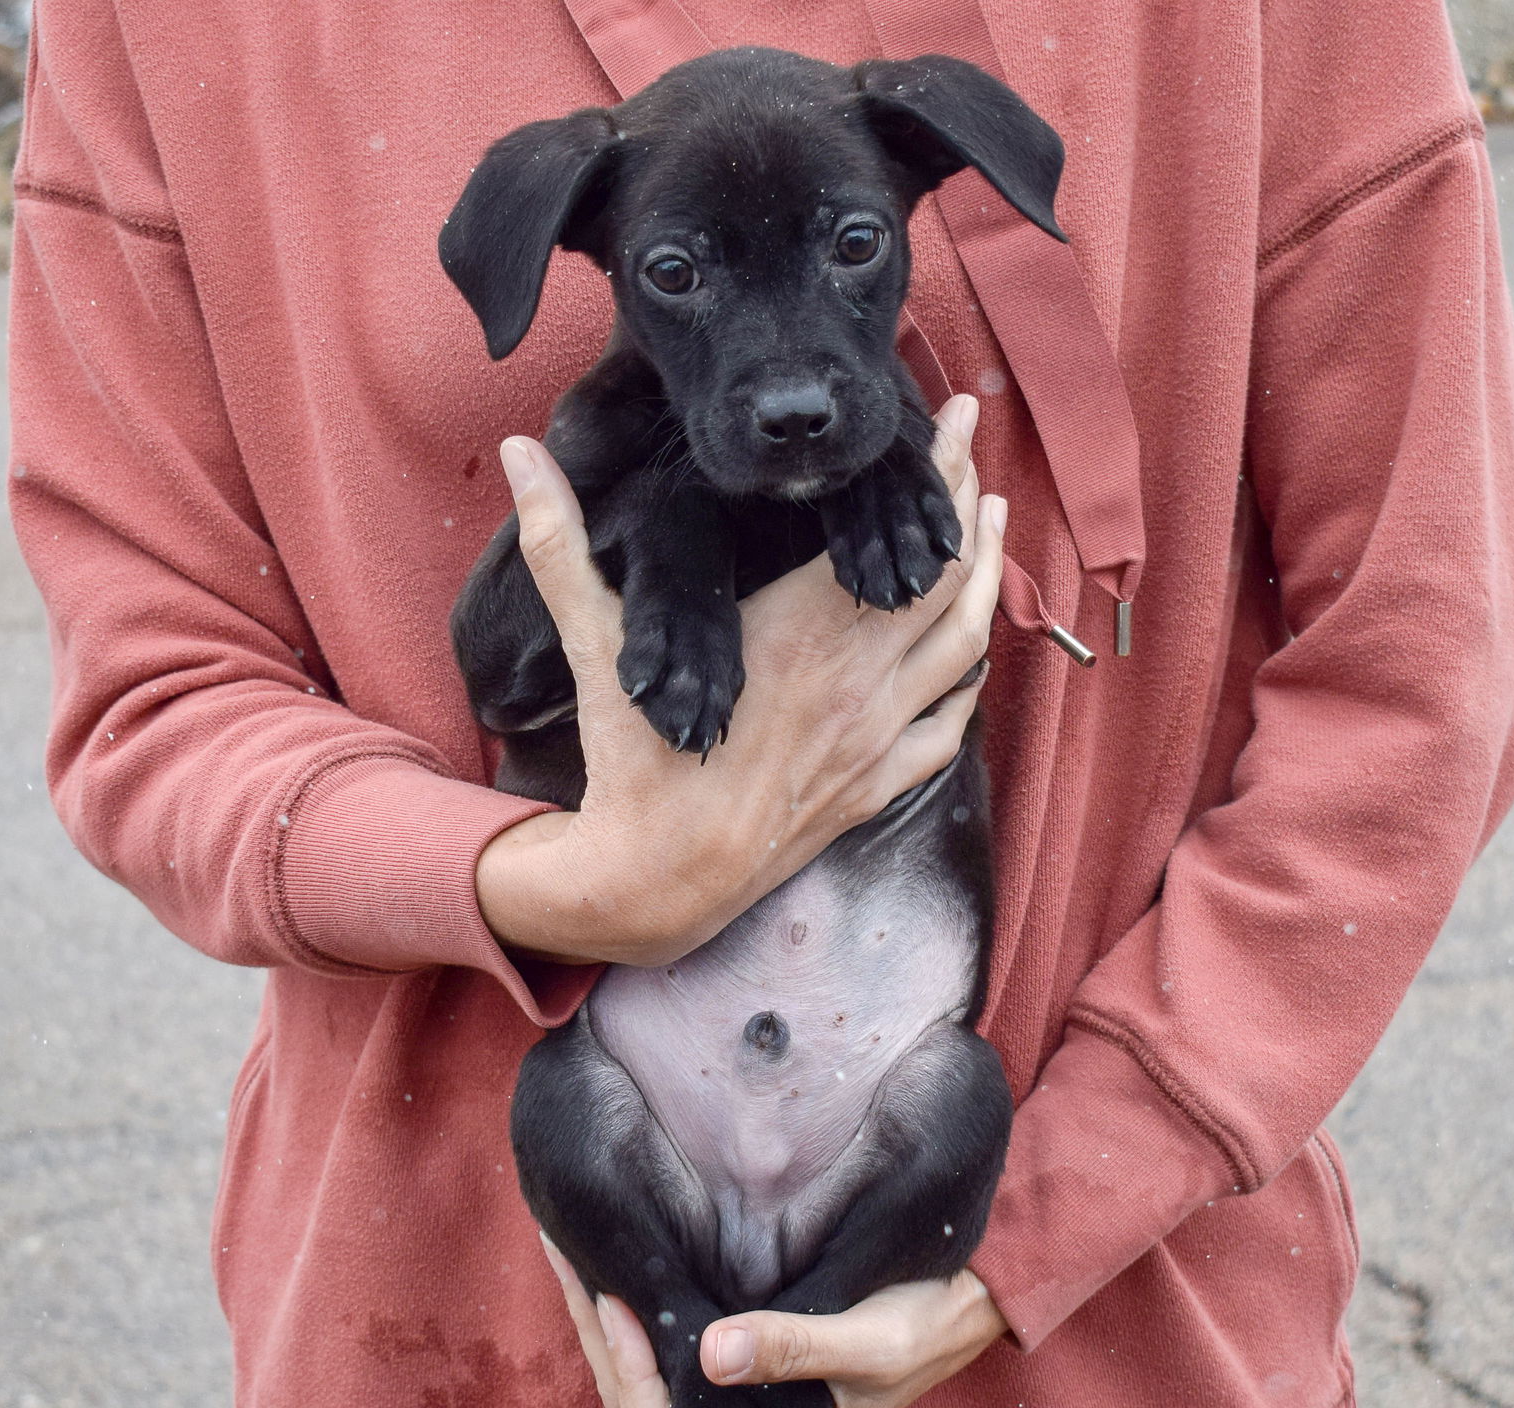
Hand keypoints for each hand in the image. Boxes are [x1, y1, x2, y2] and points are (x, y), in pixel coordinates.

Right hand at [475, 395, 1004, 967]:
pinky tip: (973, 652)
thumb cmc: (632, 762)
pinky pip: (951, 725)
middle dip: (970, 505)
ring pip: (966, 644)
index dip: (935, 471)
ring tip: (994, 525)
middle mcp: (857, 683)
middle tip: (978, 452)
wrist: (658, 881)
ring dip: (988, 579)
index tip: (955, 419)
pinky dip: (972, 679)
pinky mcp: (878, 787)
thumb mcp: (596, 645)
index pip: (891, 534)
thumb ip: (560, 543)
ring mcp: (877, 739)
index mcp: (798, 634)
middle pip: (948, 578)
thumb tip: (519, 454)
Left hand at [540, 1234, 1008, 1407]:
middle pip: (642, 1401)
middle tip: (566, 1250)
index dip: (630, 1373)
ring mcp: (743, 1382)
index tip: (614, 1298)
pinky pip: (680, 1334)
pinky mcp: (750, 1342)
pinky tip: (627, 1249)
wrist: (968, 1298)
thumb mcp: (867, 1339)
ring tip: (577, 1243)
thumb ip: (795, 1349)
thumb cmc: (925, 1325)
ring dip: (611, 1312)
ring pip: (654, 1369)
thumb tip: (710, 1353)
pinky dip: (647, 1296)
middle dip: (599, 1331)